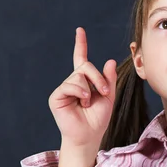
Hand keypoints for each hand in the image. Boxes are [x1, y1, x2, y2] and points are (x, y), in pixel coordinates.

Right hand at [48, 27, 116, 147]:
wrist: (89, 136)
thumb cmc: (98, 119)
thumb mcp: (108, 97)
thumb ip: (109, 79)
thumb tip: (110, 61)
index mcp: (84, 82)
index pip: (81, 59)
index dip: (80, 44)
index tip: (80, 31)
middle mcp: (72, 83)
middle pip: (85, 66)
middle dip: (98, 78)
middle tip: (104, 93)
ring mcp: (64, 89)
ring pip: (78, 76)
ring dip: (89, 88)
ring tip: (89, 102)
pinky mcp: (57, 96)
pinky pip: (69, 85)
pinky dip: (80, 92)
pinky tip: (82, 102)